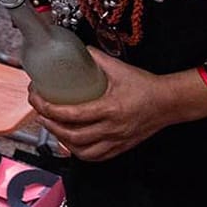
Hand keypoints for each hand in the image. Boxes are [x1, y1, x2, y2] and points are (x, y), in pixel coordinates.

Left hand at [28, 49, 206, 161]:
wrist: (170, 102)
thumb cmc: (146, 86)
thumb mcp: (119, 68)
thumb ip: (95, 57)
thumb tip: (77, 49)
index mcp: (110, 108)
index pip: (72, 114)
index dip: (48, 109)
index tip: (37, 99)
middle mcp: (113, 128)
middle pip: (73, 136)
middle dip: (50, 126)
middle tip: (39, 113)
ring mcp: (118, 140)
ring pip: (84, 151)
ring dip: (63, 141)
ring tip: (52, 127)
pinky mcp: (122, 147)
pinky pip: (97, 157)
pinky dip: (80, 152)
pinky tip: (71, 142)